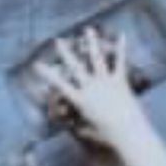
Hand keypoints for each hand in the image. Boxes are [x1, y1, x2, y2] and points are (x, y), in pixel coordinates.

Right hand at [32, 26, 145, 148]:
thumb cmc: (108, 136)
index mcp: (80, 100)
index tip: (37, 65)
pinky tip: (122, 35)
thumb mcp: (90, 133)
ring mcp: (105, 82)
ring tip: (87, 29)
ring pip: (96, 58)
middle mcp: (90, 87)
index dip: (47, 74)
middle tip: (58, 41)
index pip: (59, 85)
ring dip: (91, 42)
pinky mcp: (120, 81)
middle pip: (75, 66)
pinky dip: (121, 49)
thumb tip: (74, 128)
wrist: (128, 132)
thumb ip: (81, 128)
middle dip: (65, 52)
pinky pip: (120, 62)